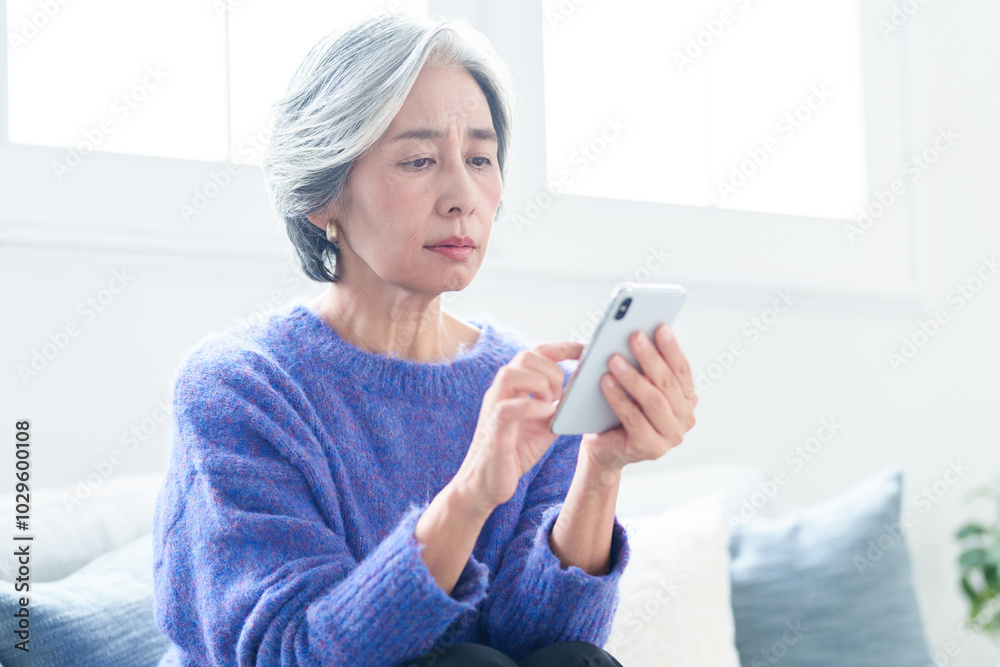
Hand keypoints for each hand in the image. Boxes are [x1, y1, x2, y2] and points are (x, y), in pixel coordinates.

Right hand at [454, 341, 583, 513]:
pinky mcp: (493, 427)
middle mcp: (502, 390)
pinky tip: (546, 416)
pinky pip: (509, 407)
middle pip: (525, 356)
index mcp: (515, 386)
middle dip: (552, 370)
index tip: (585, 350)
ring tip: (550, 405)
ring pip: (512, 374)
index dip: (562, 348)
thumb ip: (559, 404)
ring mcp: (494, 406)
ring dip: (540, 384)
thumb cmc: (515, 451)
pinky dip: (532, 407)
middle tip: (560, 395)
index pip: (536, 353)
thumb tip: (581, 387)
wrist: (488, 482)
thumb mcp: (545, 423)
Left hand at [582, 324, 696, 473]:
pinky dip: (619, 398)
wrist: (604, 449)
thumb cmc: (618, 411)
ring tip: (614, 358)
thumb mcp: (634, 386)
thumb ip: (641, 368)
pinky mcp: (651, 449)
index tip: (660, 327)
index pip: (682, 369)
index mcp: (686, 399)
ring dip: (633, 378)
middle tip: (634, 336)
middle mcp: (685, 418)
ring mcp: (671, 437)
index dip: (671, 348)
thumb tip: (637, 336)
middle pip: (668, 384)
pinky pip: (634, 419)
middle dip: (651, 358)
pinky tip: (605, 381)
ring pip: (653, 401)